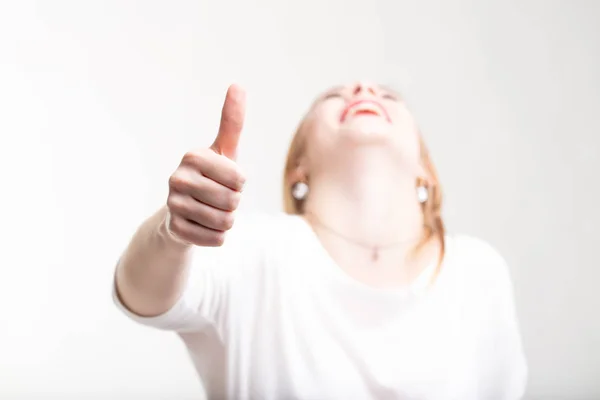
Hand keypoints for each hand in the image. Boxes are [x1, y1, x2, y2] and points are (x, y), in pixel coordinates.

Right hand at [166, 84, 245, 245]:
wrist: (183, 212)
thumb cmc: (211, 177)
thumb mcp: (224, 151)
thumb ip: (232, 121)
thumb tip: (237, 84)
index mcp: (193, 156)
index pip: (240, 179)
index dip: (240, 183)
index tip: (225, 179)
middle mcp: (178, 178)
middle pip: (233, 201)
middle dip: (234, 204)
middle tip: (218, 198)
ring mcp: (173, 205)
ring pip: (226, 222)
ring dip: (226, 220)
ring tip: (211, 212)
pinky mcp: (175, 230)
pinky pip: (216, 239)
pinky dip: (217, 236)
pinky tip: (203, 227)